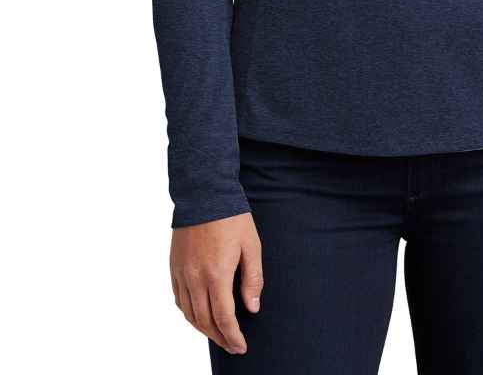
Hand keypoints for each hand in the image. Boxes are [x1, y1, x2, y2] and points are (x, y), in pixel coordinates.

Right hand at [170, 211, 262, 354]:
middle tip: (232, 346)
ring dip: (204, 329)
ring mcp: (182, 273)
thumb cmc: (231, 217)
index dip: (233, 337)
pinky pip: (179, 299)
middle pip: (205, 321)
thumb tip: (252, 308)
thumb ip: (252, 279)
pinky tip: (199, 314)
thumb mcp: (251, 245)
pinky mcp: (174, 266)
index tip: (241, 346)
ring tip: (218, 334)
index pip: (224, 318)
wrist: (204, 193)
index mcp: (217, 274)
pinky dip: (189, 313)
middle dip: (220, 338)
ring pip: (189, 314)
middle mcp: (195, 278)